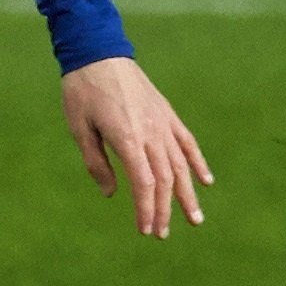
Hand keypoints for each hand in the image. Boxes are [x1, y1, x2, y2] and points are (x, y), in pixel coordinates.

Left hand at [58, 57, 212, 236]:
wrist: (99, 51)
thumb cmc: (83, 90)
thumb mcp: (80, 128)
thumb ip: (96, 163)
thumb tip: (111, 193)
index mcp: (128, 138)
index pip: (144, 183)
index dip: (146, 209)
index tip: (146, 230)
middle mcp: (151, 132)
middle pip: (164, 179)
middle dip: (164, 209)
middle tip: (162, 234)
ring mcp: (162, 122)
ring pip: (180, 165)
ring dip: (187, 194)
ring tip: (195, 219)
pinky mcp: (166, 113)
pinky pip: (187, 141)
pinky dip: (197, 162)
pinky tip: (205, 180)